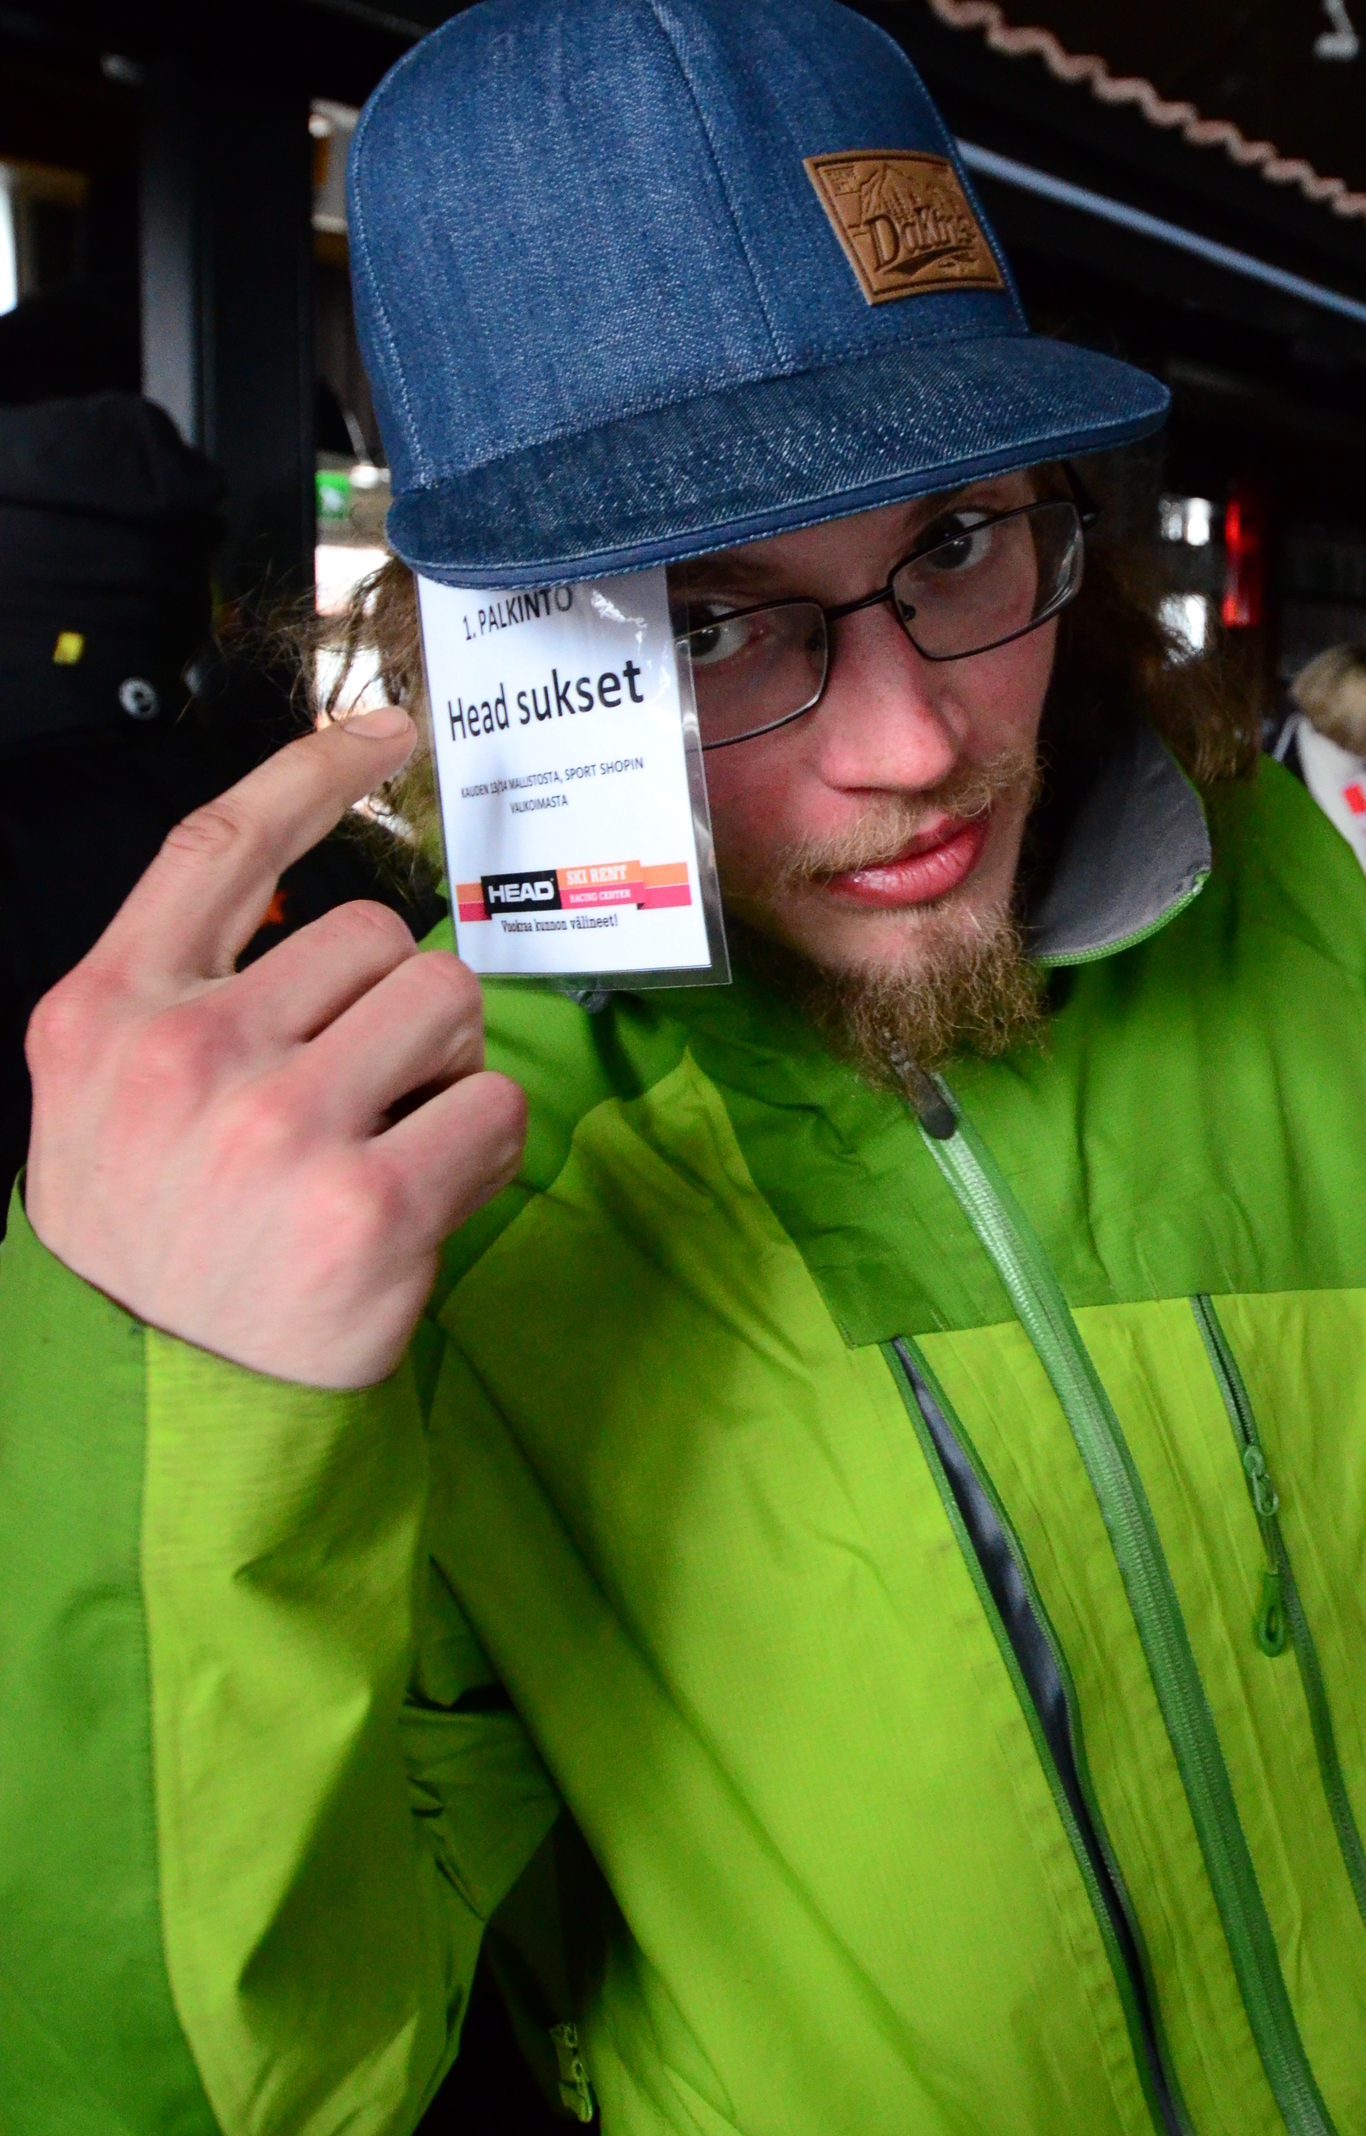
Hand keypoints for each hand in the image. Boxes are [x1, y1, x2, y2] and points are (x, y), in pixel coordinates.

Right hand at [24, 711, 526, 1389]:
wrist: (161, 1401)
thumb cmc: (154, 1240)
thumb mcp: (100, 1099)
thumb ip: (180, 996)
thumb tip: (308, 912)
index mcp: (107, 1013)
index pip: (219, 848)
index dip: (310, 772)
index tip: (381, 733)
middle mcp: (184, 1056)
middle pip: (372, 934)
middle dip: (397, 1003)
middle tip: (364, 1091)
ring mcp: (277, 1130)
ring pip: (447, 1001)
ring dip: (448, 1066)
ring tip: (390, 1139)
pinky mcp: (369, 1205)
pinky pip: (495, 1108)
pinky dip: (484, 1146)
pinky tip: (425, 1194)